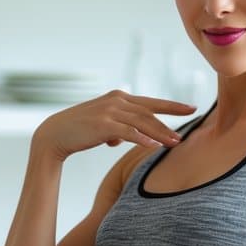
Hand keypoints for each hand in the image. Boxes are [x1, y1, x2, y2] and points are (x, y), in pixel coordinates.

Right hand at [32, 89, 195, 160]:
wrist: (55, 134)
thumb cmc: (78, 131)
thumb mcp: (101, 126)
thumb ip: (114, 129)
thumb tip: (121, 139)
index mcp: (118, 98)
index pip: (150, 102)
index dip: (171, 105)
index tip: (190, 107)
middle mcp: (116, 101)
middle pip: (150, 111)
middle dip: (171, 119)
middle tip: (190, 125)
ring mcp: (110, 112)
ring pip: (142, 122)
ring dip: (161, 133)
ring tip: (175, 142)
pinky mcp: (104, 125)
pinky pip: (129, 133)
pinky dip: (143, 139)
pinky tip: (154, 147)